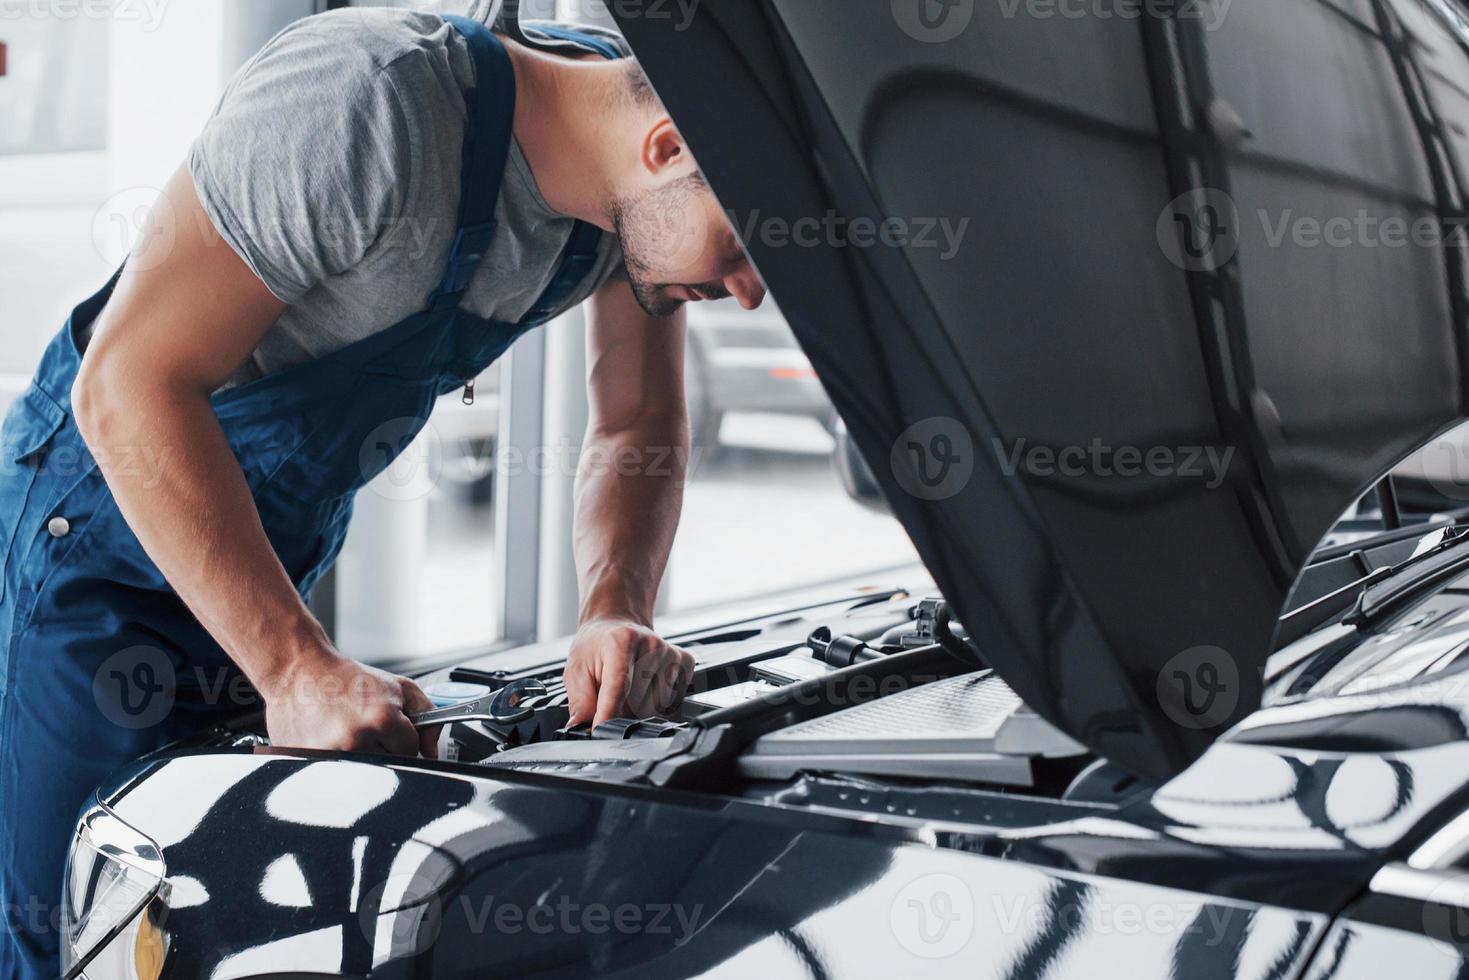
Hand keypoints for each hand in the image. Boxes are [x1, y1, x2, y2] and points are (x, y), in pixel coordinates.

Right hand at [262, 653, 439, 757]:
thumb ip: (427, 713)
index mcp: (381, 718)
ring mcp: (329, 754)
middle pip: (387, 764)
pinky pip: (334, 774)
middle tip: (365, 727)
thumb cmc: (347, 679)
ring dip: (359, 756)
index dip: (403, 737)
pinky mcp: (306, 762)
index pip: (411, 749)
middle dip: (383, 748)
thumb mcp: (398, 686)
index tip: (390, 727)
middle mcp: (356, 739)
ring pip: (363, 771)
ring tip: (346, 731)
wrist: (300, 670)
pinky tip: (329, 739)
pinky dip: (335, 761)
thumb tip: (432, 750)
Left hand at [564, 619, 694, 727]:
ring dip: (639, 709)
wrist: (617, 624)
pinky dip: (657, 703)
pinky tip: (646, 687)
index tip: (600, 731)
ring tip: (628, 690)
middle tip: (610, 696)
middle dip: (620, 711)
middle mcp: (650, 644)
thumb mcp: (576, 669)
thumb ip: (579, 701)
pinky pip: (672, 702)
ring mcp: (670, 652)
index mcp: (621, 641)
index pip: (619, 686)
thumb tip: (581, 728)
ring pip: (656, 707)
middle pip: (638, 703)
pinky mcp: (684, 661)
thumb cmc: (597, 647)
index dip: (608, 714)